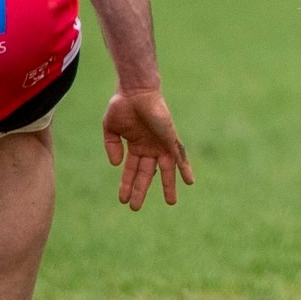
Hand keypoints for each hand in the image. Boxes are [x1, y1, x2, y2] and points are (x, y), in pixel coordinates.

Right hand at [102, 88, 192, 210]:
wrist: (135, 91)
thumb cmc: (122, 105)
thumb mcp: (110, 130)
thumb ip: (112, 147)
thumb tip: (115, 164)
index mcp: (136, 146)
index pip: (131, 171)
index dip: (126, 185)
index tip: (123, 199)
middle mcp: (150, 147)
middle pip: (147, 174)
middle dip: (141, 190)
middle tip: (135, 208)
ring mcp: (161, 144)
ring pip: (166, 170)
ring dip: (169, 186)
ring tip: (171, 202)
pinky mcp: (170, 138)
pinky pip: (180, 156)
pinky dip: (185, 169)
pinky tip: (189, 182)